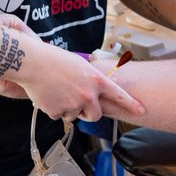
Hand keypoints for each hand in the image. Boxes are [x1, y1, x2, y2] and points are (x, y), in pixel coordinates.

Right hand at [0, 13, 144, 119]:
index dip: (131, 104)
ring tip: (57, 91)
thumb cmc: (54, 59)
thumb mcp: (80, 65)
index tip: (142, 110)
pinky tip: (47, 95)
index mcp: (96, 80)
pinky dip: (53, 109)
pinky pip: (58, 116)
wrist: (33, 62)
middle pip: (96, 115)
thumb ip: (90, 80)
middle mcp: (88, 95)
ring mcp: (74, 105)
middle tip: (79, 106)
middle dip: (89, 113)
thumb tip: (95, 91)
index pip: (119, 95)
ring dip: (67, 108)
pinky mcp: (58, 112)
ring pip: (74, 116)